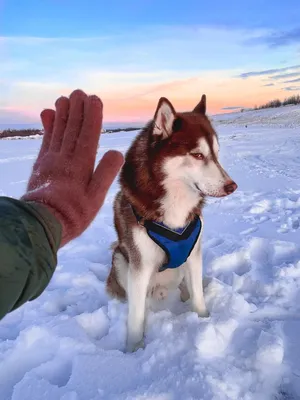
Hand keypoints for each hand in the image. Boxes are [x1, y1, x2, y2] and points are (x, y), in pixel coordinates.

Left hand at [22, 89, 123, 245]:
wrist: (42, 223)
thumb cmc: (74, 213)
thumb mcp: (96, 198)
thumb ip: (105, 174)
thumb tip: (116, 152)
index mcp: (81, 164)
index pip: (89, 135)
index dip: (92, 116)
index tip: (94, 99)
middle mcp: (65, 158)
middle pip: (73, 128)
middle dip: (77, 109)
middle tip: (79, 92)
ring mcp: (51, 160)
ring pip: (58, 131)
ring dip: (62, 113)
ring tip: (64, 98)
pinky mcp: (40, 165)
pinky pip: (45, 140)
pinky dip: (48, 126)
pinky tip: (47, 114)